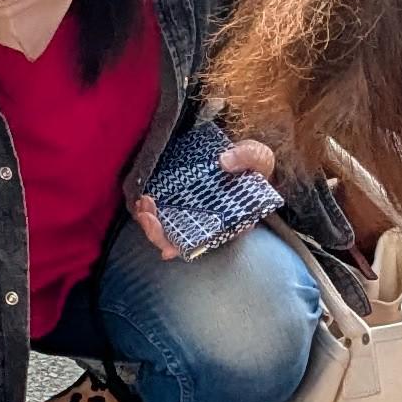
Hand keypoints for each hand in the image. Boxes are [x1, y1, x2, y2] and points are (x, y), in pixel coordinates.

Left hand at [128, 137, 276, 259]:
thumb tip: (225, 161)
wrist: (238, 154)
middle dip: (158, 234)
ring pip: (166, 230)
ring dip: (149, 223)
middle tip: (147, 215)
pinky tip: (142, 200)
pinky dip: (148, 211)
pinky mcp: (177, 200)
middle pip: (179, 241)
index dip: (184, 247)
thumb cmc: (251, 163)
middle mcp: (207, 223)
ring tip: (143, 203)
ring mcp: (190, 213)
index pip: (204, 242)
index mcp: (228, 222)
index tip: (168, 247)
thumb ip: (250, 157)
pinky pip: (159, 213)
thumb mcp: (259, 157)